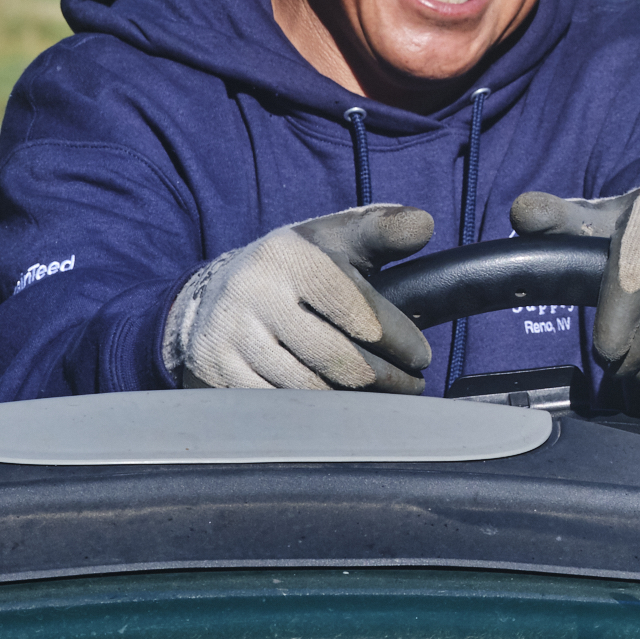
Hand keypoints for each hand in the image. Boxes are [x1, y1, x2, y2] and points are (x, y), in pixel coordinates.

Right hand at [163, 206, 435, 391]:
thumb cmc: (304, 263)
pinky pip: (275, 404)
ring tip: (386, 398)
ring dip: (355, 401)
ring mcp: (230, 334)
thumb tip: (424, 226)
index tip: (422, 357)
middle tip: (413, 386)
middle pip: (334, 355)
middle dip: (385, 377)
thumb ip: (386, 229)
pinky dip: (315, 413)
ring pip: (306, 386)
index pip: (355, 307)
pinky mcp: (215, 369)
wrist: (224, 290)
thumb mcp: (342, 236)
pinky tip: (341, 409)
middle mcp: (253, 293)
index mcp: (290, 255)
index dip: (397, 338)